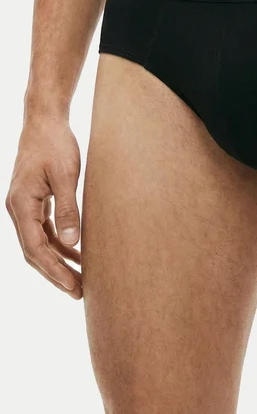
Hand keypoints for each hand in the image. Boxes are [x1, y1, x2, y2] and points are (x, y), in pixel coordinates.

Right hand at [6, 116, 81, 298]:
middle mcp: (18, 209)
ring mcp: (25, 206)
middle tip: (79, 292)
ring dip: (59, 261)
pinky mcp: (35, 200)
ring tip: (81, 279)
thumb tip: (74, 242)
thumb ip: (68, 209)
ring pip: (39, 243)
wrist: (45, 120)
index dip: (54, 270)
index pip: (35, 249)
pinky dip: (60, 242)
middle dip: (56, 273)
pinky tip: (78, 252)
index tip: (74, 286)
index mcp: (21, 205)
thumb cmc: (55, 144)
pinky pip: (45, 230)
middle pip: (34, 252)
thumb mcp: (65, 175)